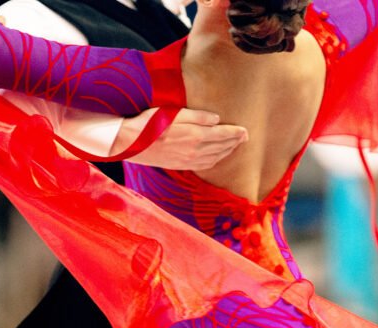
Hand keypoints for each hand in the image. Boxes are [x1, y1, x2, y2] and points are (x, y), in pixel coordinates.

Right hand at [112, 108, 248, 170]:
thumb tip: (217, 119)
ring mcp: (189, 160)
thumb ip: (198, 116)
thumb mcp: (175, 113)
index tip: (245, 131)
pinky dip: (216, 160)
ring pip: (215, 157)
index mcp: (195, 135)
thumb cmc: (151, 123)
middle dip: (235, 142)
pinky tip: (218, 156)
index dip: (235, 134)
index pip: (223, 135)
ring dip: (227, 151)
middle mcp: (195, 151)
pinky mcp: (182, 165)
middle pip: (221, 147)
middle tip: (244, 137)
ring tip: (235, 145)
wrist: (132, 143)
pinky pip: (206, 165)